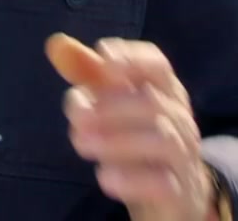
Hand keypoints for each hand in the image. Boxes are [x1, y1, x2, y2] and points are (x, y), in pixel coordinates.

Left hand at [46, 33, 216, 220]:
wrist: (173, 193)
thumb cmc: (138, 136)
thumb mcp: (113, 103)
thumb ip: (88, 74)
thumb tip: (55, 43)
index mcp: (165, 91)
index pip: (158, 65)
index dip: (131, 58)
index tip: (102, 59)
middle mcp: (178, 119)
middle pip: (154, 102)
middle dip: (111, 107)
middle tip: (76, 117)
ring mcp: (182, 156)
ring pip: (163, 140)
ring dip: (117, 140)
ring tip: (81, 143)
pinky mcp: (178, 191)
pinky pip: (163, 183)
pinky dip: (133, 180)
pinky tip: (104, 177)